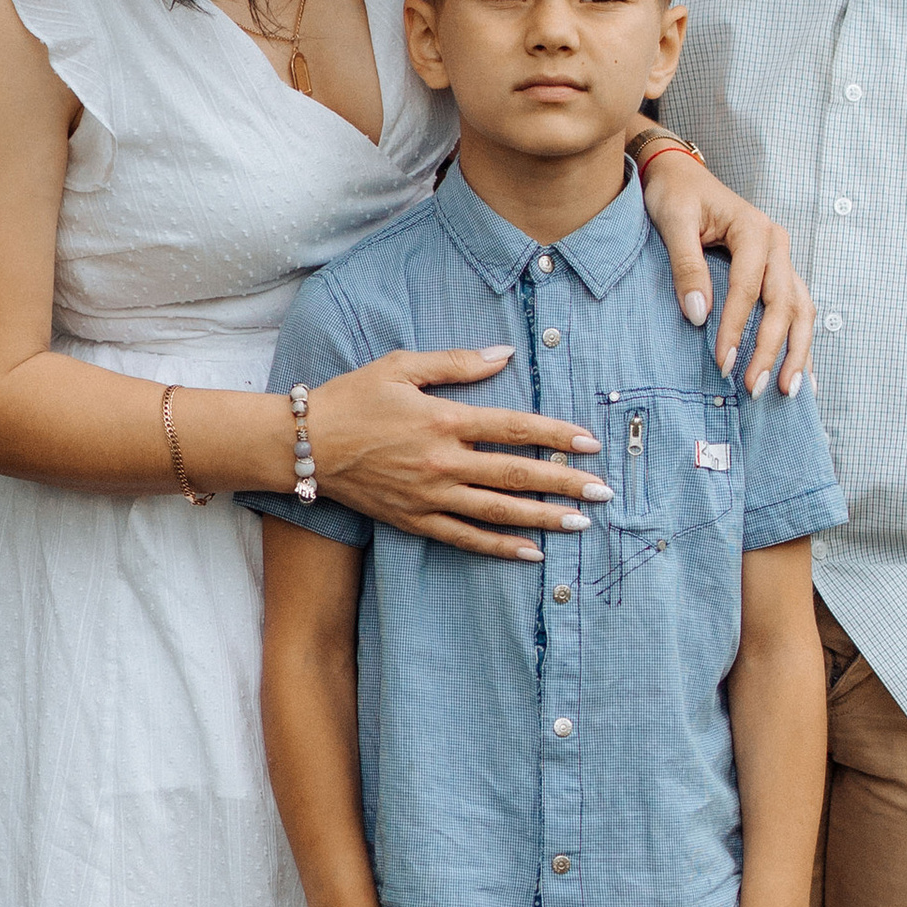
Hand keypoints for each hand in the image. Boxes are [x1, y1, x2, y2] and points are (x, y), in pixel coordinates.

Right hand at [308, 349, 613, 562]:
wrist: (302, 445)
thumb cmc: (352, 398)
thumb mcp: (401, 365)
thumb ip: (457, 362)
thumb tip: (506, 353)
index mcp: (444, 419)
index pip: (514, 428)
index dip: (557, 435)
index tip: (590, 443)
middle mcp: (443, 461)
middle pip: (517, 474)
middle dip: (566, 482)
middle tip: (604, 491)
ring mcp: (430, 496)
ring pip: (499, 511)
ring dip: (544, 517)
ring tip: (581, 522)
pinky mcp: (415, 520)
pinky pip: (466, 538)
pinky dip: (501, 547)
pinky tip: (532, 553)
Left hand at [635, 149, 814, 396]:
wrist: (681, 175)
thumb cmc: (675, 195)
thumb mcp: (673, 221)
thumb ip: (686, 265)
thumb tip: (697, 315)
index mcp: (755, 229)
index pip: (748, 287)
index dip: (736, 327)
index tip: (723, 362)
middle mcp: (777, 245)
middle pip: (784, 304)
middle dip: (772, 349)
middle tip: (755, 387)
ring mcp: (782, 260)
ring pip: (801, 311)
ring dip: (796, 353)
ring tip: (787, 392)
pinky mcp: (777, 274)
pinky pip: (797, 311)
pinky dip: (799, 344)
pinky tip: (800, 375)